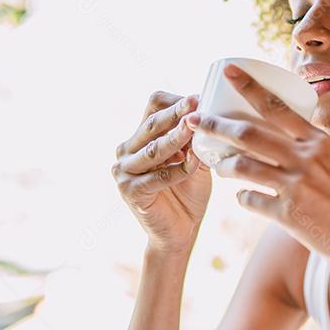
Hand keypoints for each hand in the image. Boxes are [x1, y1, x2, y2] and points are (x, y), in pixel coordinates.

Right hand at [112, 90, 211, 255]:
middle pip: (151, 124)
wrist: (180, 232)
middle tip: (196, 103)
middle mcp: (126, 150)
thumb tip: (206, 114)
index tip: (199, 98)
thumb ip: (195, 140)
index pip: (153, 106)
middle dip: (176, 113)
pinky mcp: (129, 191)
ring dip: (177, 138)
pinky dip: (178, 169)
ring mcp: (123, 171)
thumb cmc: (189, 192)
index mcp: (140, 137)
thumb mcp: (195, 159)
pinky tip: (193, 163)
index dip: (175, 101)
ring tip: (195, 128)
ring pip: (154, 149)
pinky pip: (157, 176)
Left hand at [188, 64, 329, 288]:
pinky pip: (250, 200)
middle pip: (249, 133)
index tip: (227, 72)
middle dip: (216, 124)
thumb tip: (285, 143)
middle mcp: (308, 158)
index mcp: (321, 141)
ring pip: (242, 166)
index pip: (278, 106)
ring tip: (215, 164)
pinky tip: (244, 198)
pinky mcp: (290, 215)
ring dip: (223, 164)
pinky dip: (243, 198)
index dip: (249, 87)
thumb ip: (313, 154)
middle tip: (195, 120)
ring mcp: (297, 186)